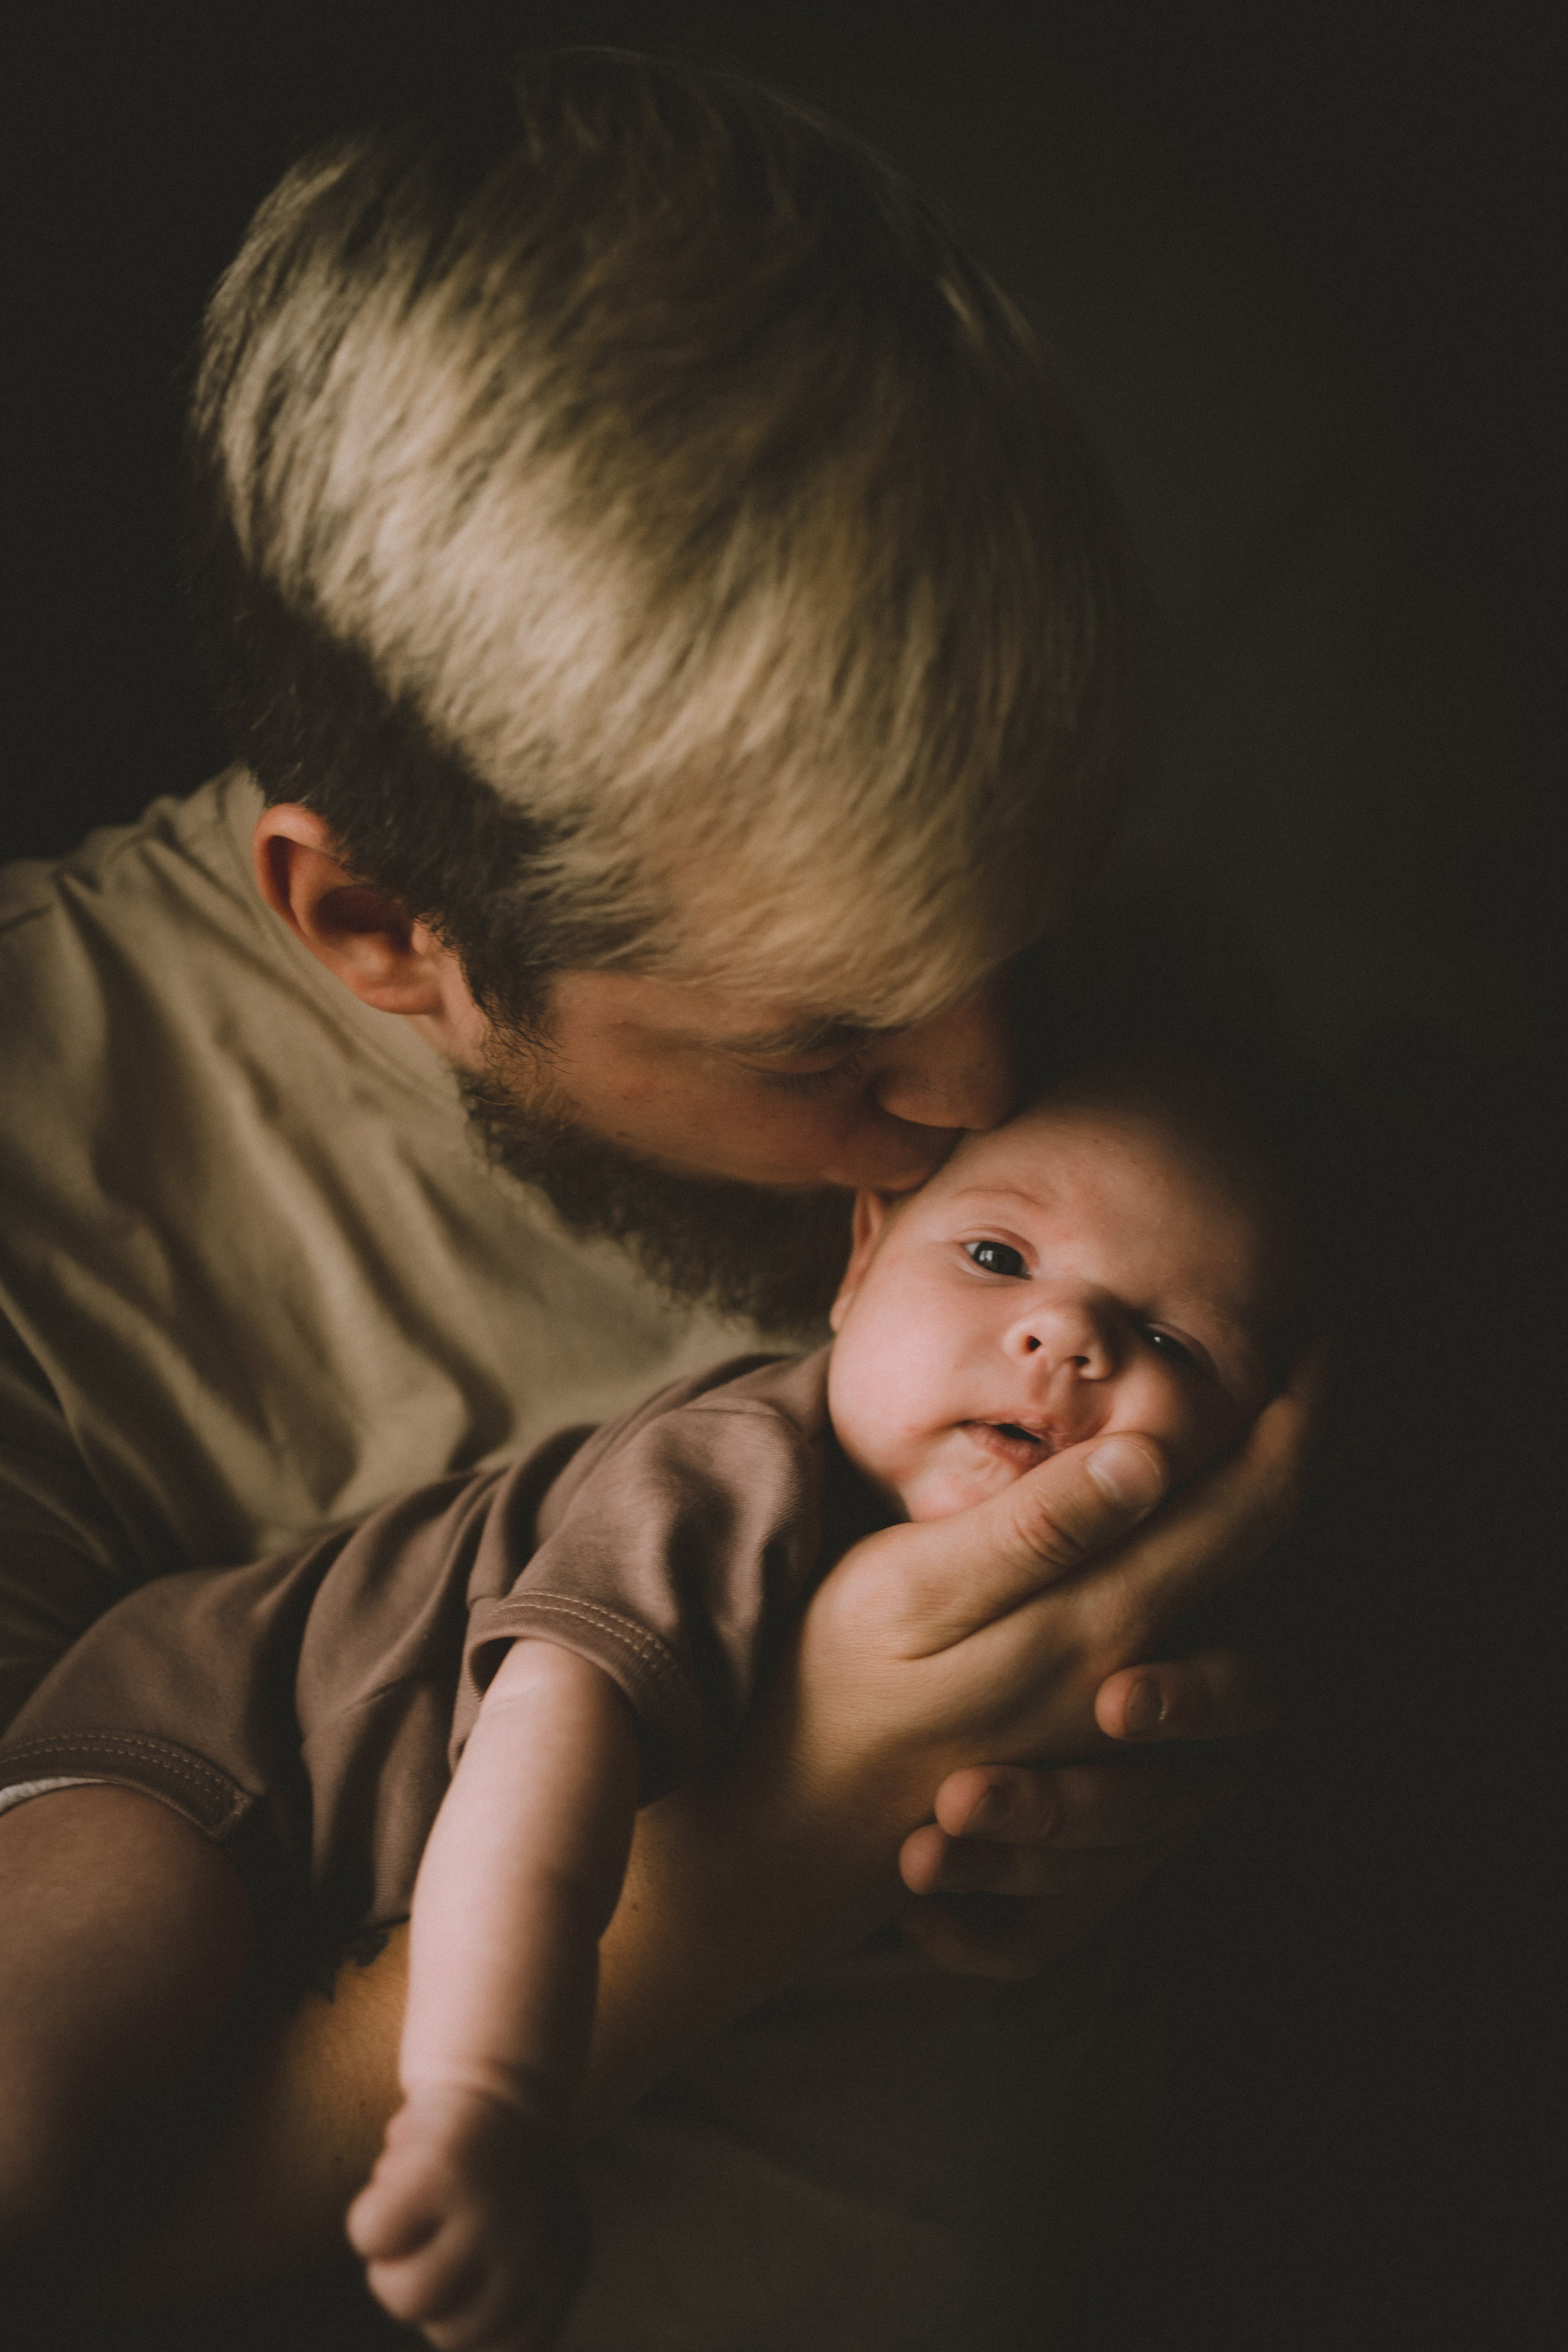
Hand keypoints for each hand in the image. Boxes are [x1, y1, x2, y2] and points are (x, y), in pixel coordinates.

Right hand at [347, 2082, 586, 2351]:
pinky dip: (371, 2211)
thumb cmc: (503, 2179)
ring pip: (399, 2293)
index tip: (470, 2270)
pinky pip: (371, 2235)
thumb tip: (452, 2344)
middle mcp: (534, 2250)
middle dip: (427, 2283)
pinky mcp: (442, 2169)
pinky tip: (403, 2174)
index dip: (463, 2321)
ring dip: (394, 2254)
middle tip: (445, 2225)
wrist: (502, 2077)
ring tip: (423, 2203)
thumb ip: (504, 2313)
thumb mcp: (530, 2252)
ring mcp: (490, 2209)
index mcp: (560, 2278)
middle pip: (442, 2332)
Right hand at [885, 1352, 1319, 1973]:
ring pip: (1246, 1618)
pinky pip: (1202, 1686)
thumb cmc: (827, 1689)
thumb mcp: (913, 1594)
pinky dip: (1229, 1615)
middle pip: (1264, 1554)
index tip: (1327, 1339)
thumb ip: (1035, 1529)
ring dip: (1276, 1530)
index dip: (1300, 1419)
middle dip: (1312, 1457)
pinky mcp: (1092, 1753)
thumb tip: (1151, 1454)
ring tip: (1279, 1450)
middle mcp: (1138, 1674)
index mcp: (1102, 1621)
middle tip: (1331, 1371)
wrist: (784, 1833)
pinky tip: (1203, 1554)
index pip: (1247, 1508)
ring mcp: (1120, 1723)